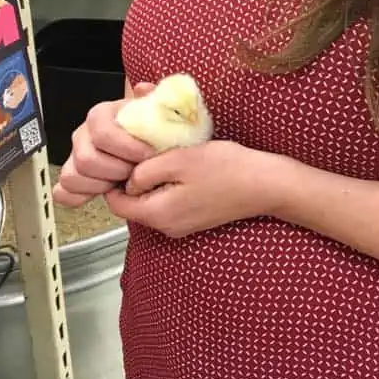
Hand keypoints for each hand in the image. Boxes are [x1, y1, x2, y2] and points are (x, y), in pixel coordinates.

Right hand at [53, 83, 155, 207]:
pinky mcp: (74, 178)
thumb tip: (142, 89)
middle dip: (116, 171)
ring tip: (122, 181)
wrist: (148, 148)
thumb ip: (154, 98)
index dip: (127, 148)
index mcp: (101, 115)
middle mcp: (83, 135)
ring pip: (73, 177)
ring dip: (101, 184)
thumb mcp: (158, 111)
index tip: (148, 155)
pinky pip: (63, 192)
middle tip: (135, 171)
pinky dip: (80, 196)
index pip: (103, 133)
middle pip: (86, 159)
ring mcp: (75, 157)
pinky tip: (102, 192)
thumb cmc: (151, 131)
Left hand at [105, 139, 281, 237]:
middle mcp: (167, 227)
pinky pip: (169, 204)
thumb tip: (128, 180)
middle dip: (134, 179)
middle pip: (134, 204)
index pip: (116, 204)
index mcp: (158, 214)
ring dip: (153, 181)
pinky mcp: (195, 220)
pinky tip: (183, 168)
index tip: (123, 155)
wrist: (265, 184)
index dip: (113, 178)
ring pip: (152, 202)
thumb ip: (145, 171)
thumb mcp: (178, 160)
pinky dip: (168, 186)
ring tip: (165, 156)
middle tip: (145, 151)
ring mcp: (182, 226)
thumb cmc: (224, 168)